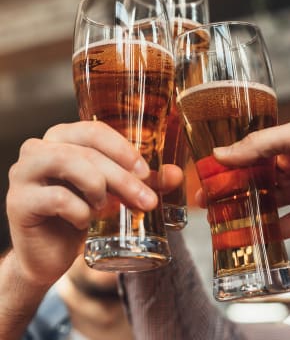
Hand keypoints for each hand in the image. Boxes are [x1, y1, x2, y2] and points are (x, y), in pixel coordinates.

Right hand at [6, 121, 181, 285]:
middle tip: (147, 200)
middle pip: (86, 149)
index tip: (146, 173)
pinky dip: (79, 211)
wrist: (49, 253)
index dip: (123, 149)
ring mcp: (24, 172)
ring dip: (98, 186)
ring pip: (67, 162)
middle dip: (122, 176)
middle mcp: (39, 148)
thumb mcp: (114, 194)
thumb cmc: (81, 214)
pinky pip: (55, 197)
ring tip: (105, 206)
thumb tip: (175, 175)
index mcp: (63, 138)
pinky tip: (84, 221)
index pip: (95, 130)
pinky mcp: (18, 201)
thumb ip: (142, 182)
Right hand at [197, 120, 289, 238]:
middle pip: (252, 181)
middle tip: (205, 200)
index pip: (249, 155)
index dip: (227, 164)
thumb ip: (258, 144)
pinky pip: (283, 226)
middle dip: (228, 190)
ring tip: (220, 219)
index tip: (206, 174)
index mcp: (286, 148)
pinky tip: (250, 237)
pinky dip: (267, 233)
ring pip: (264, 204)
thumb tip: (220, 153)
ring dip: (243, 211)